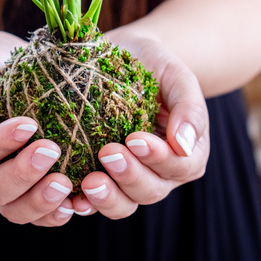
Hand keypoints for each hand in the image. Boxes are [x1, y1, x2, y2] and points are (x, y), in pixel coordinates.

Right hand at [0, 31, 75, 225]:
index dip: (0, 143)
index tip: (29, 124)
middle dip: (23, 174)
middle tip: (52, 150)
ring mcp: (2, 182)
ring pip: (15, 209)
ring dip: (40, 202)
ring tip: (65, 185)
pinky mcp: (28, 185)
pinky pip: (38, 211)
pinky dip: (55, 213)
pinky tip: (77, 202)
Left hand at [70, 37, 208, 218]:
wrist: (126, 55)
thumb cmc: (156, 65)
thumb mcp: (178, 77)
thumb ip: (189, 108)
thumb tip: (183, 144)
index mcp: (187, 152)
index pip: (179, 166)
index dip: (159, 158)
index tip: (135, 139)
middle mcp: (160, 172)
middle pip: (151, 190)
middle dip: (129, 176)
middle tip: (107, 153)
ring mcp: (129, 178)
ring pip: (124, 203)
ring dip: (107, 197)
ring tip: (89, 181)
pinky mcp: (101, 176)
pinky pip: (94, 201)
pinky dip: (83, 204)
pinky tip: (71, 199)